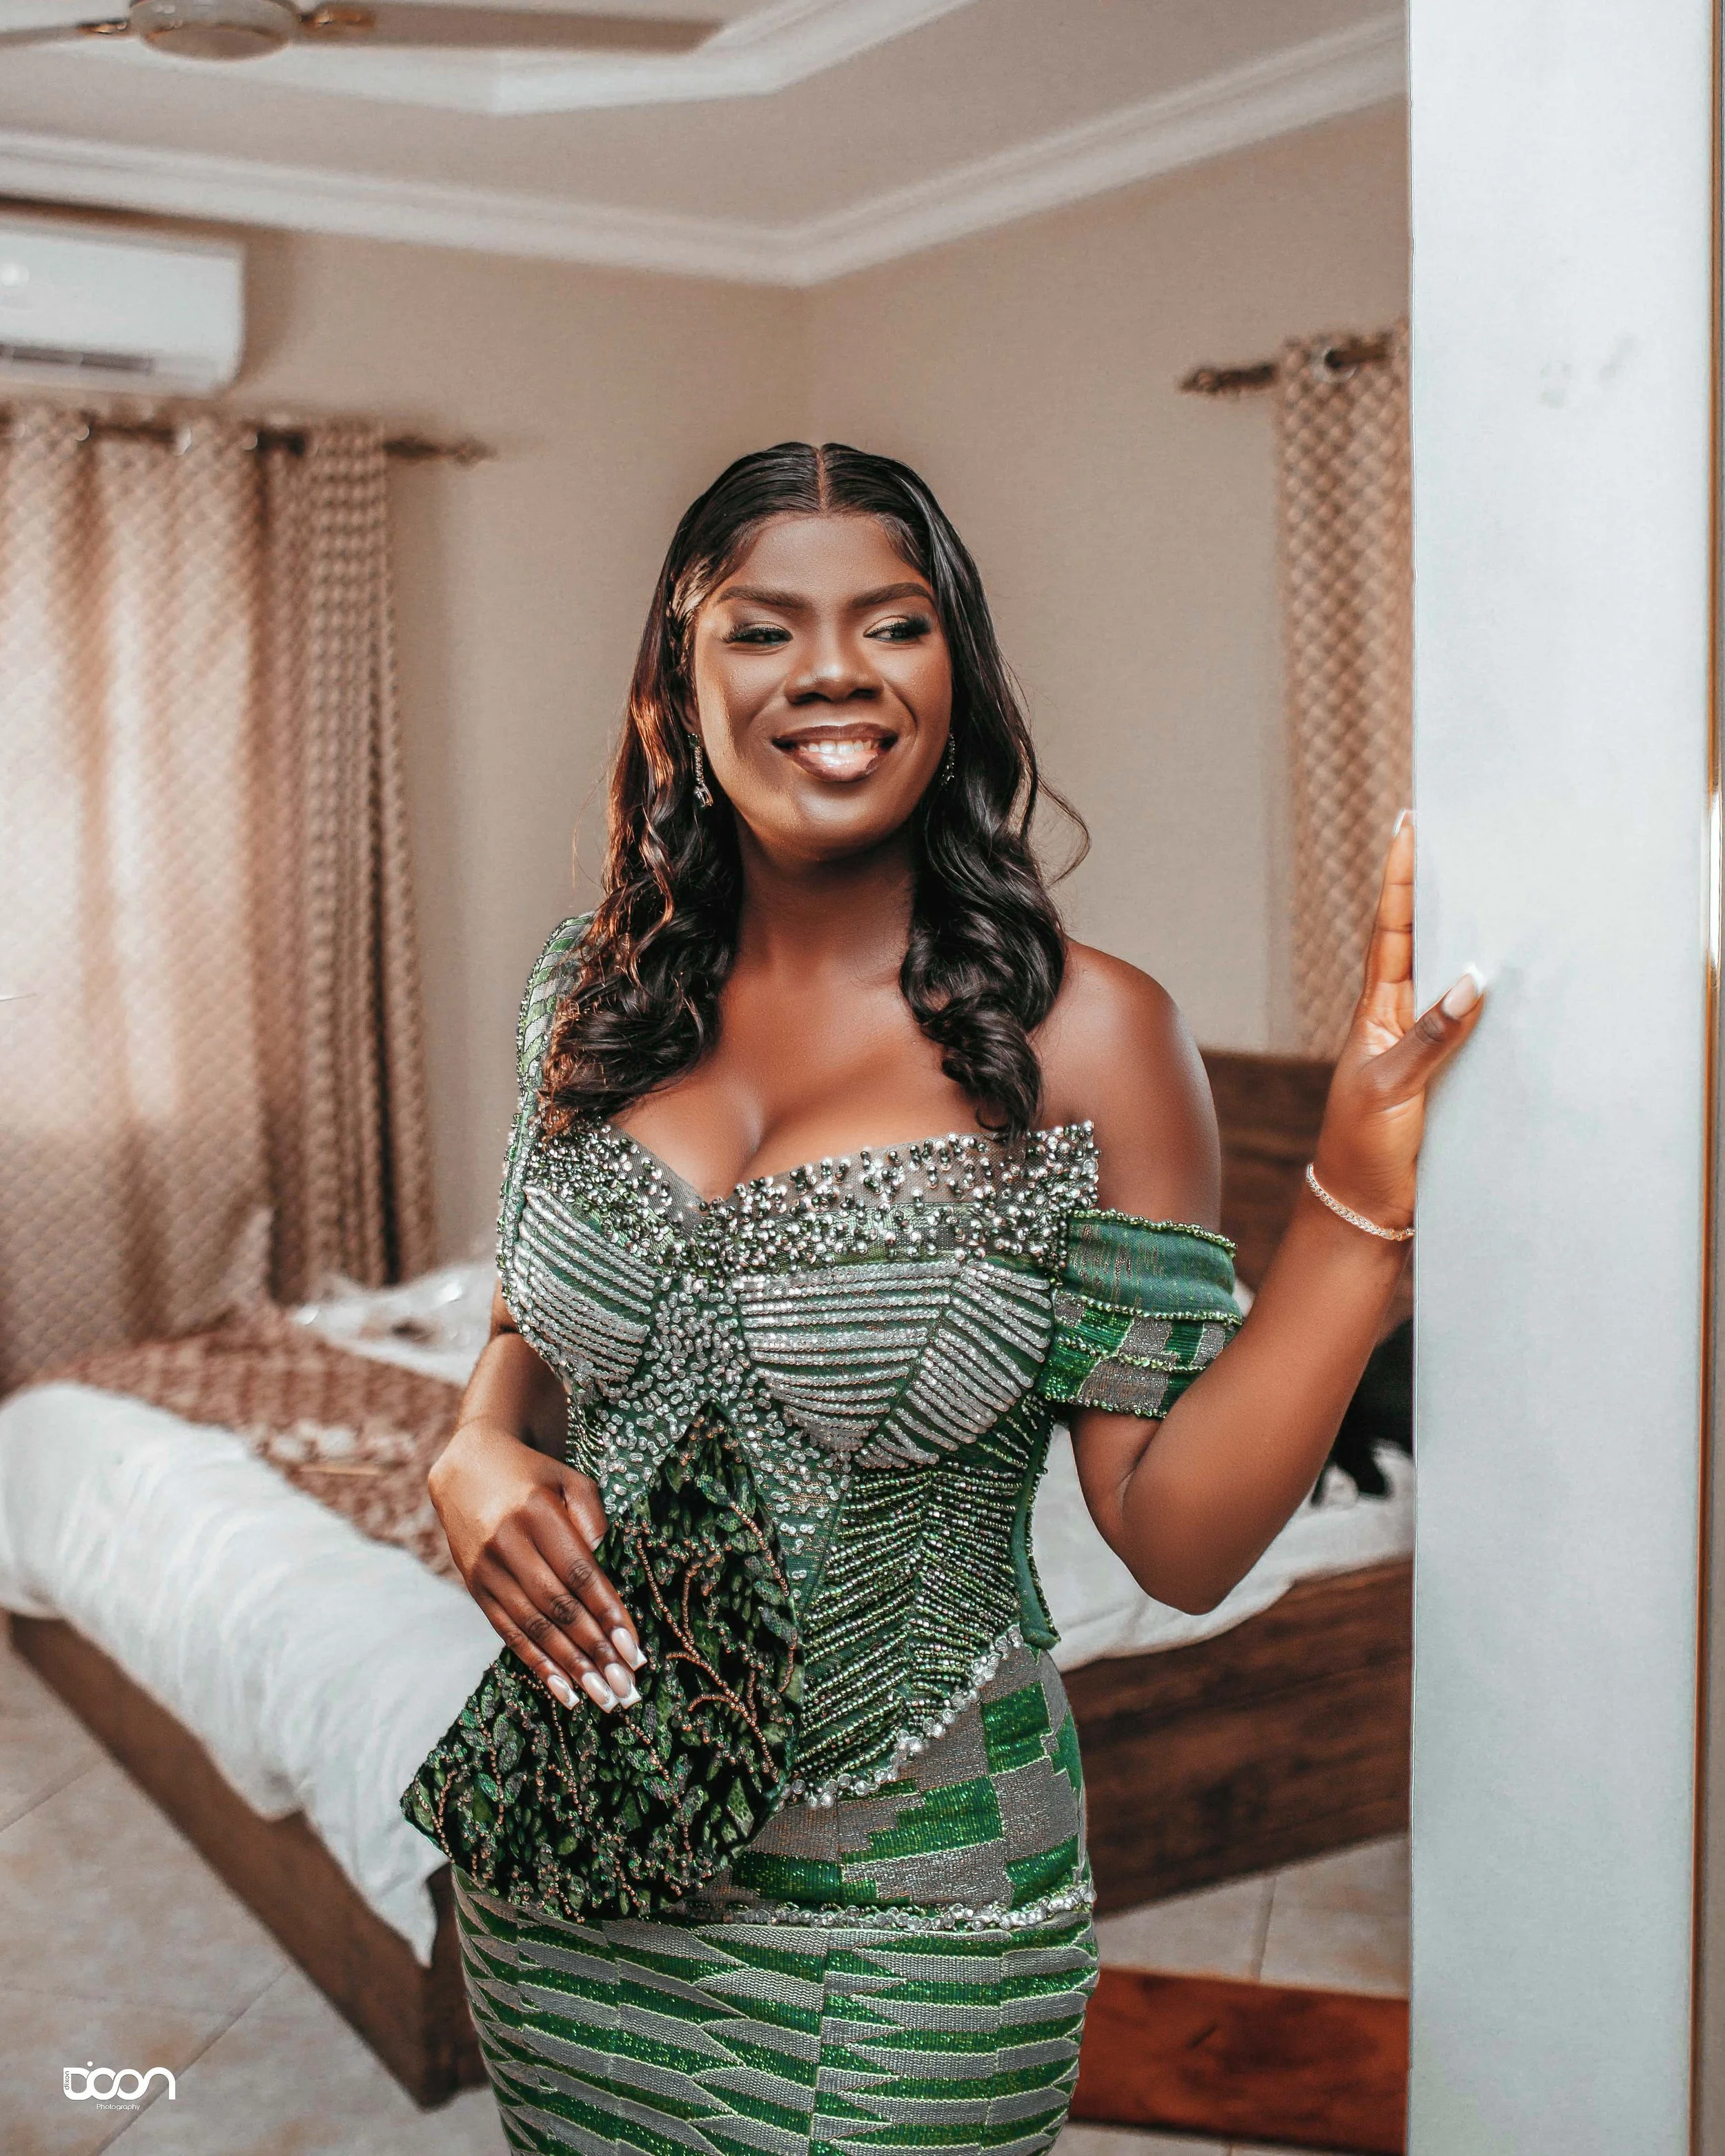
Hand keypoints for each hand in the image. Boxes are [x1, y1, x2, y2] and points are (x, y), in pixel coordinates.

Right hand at [427, 1417, 644, 1713]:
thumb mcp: (568, 1478)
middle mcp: (507, 1543)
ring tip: (602, 1697)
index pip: (580, 1573)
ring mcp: (487, 1569)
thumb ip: (591, 1513)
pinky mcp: (475, 1586)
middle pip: (558, 1608)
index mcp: (536, 1512)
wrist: (466, 1468)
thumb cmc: (533, 1476)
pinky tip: (563, 1691)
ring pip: (534, 1627)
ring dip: (571, 1667)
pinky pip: (508, 1632)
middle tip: (625, 1687)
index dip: (608, 1614)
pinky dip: (537, 1664)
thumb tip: (602, 1560)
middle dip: (594, 1651)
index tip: (635, 1649)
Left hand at [1310, 814, 1483, 1232]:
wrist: (1366, 1210)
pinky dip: (1496, 999)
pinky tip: (1522, 978)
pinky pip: (1477, 1026)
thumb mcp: (1393, 1089)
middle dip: (1443, 892)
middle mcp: (1402, 1021)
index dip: (1401, 880)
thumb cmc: (1363, 1149)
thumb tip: (1471, 979)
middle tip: (1467, 838)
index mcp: (1377, 1013)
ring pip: (1455, 981)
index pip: (1392, 931)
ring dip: (1473, 938)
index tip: (1410, 828)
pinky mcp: (1450, 1077)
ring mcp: (1427, 1047)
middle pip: (1427, 943)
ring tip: (1502, 888)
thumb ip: (1432, 1038)